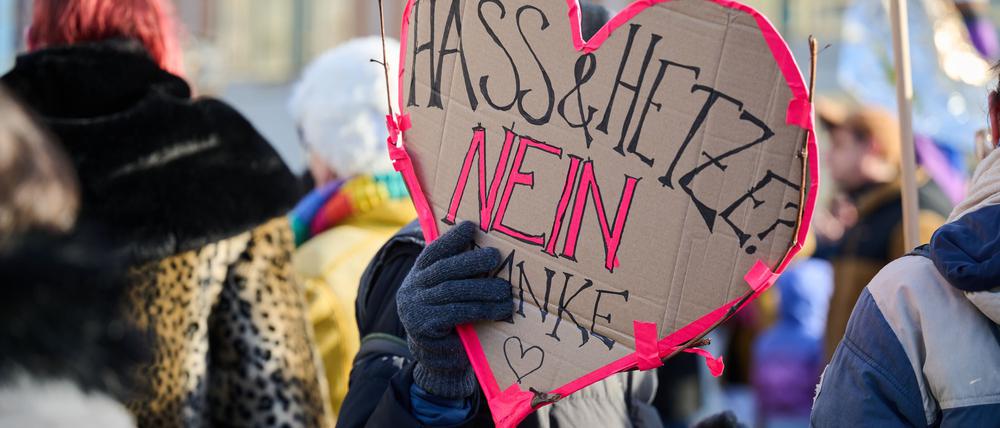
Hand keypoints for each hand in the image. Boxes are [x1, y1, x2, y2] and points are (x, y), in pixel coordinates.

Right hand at [396, 221, 512, 398]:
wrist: (433, 358)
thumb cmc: (447, 317)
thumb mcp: (446, 292)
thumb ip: (456, 272)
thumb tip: (486, 246)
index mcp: (417, 274)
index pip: (433, 251)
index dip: (452, 238)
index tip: (472, 226)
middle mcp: (412, 288)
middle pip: (444, 269)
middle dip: (471, 261)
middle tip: (495, 256)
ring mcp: (415, 308)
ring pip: (453, 291)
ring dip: (483, 289)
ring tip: (505, 290)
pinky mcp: (424, 328)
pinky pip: (456, 314)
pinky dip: (480, 310)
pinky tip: (498, 310)